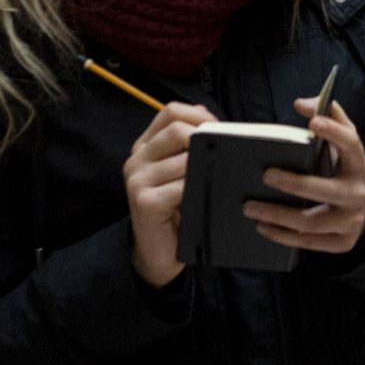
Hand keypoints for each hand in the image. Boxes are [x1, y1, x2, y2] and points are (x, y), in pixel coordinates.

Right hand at [124, 102, 214, 287]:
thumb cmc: (177, 209)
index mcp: (145, 146)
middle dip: (207, 139)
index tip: (220, 130)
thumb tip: (209, 117)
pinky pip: (182, 185)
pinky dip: (201, 189)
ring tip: (223, 178)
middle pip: (177, 130)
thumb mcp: (181, 172)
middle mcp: (136, 159)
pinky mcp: (145, 202)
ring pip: (184, 158)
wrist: (157, 252)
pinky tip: (210, 198)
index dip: (199, 115)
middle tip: (227, 155)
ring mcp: (137, 180)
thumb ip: (189, 145)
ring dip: (209, 167)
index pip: (170, 111)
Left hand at [244, 97, 364, 254]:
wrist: (364, 211)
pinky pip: (308, 243)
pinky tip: (262, 226)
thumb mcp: (342, 145)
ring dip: (278, 215)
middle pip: (325, 190)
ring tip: (250, 207)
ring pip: (311, 222)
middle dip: (294, 184)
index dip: (333, 132)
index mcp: (357, 163)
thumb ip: (328, 116)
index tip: (312, 123)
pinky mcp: (340, 243)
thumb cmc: (341, 170)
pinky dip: (282, 235)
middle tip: (265, 175)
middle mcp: (357, 193)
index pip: (350, 144)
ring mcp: (351, 221)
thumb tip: (301, 102)